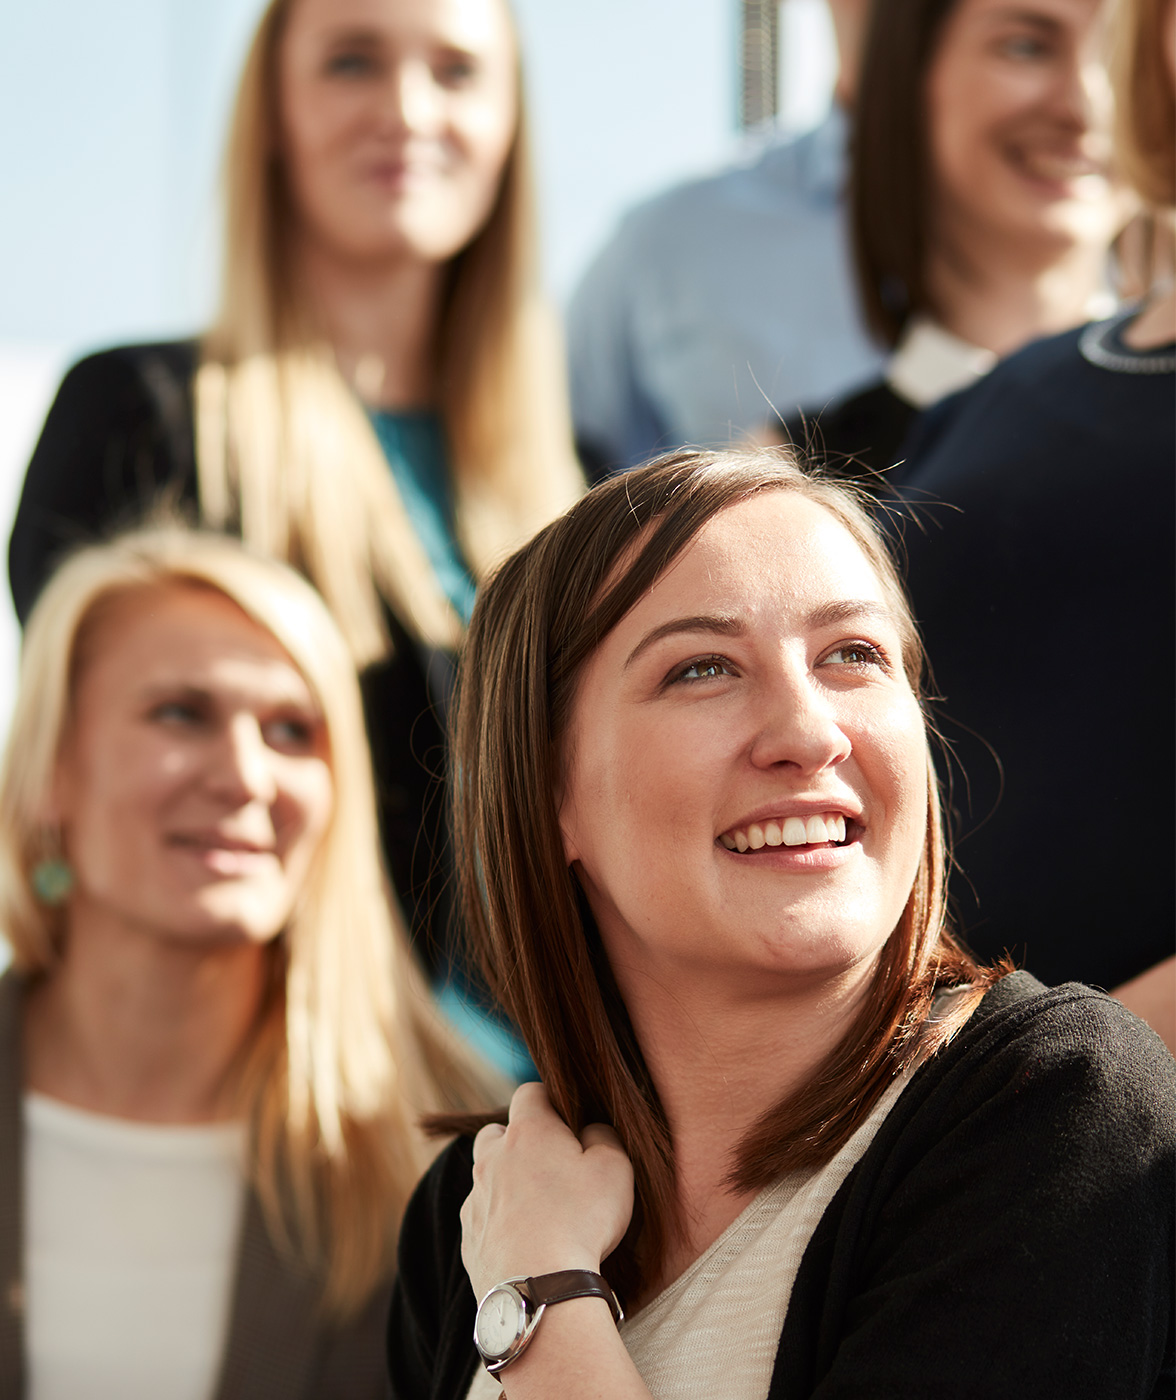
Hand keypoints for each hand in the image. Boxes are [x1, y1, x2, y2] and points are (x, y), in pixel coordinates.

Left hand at [460, 1081, 634, 1301]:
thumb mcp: (615, 1168)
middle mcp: (492, 1158)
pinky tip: (524, 1240)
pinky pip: (481, 1216)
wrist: (539, 1289)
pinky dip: (498, 1220)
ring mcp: (475, 1198)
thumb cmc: (581, 1221)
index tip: (567, 1118)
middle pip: (497, 1132)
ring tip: (537, 1207)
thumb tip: (591, 1130)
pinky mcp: (468, 1237)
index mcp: (528, 1131)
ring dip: (506, 1181)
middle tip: (550, 1165)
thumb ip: (604, 1136)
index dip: (549, 1100)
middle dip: (519, 1139)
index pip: (530, 1092)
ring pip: (485, 1175)